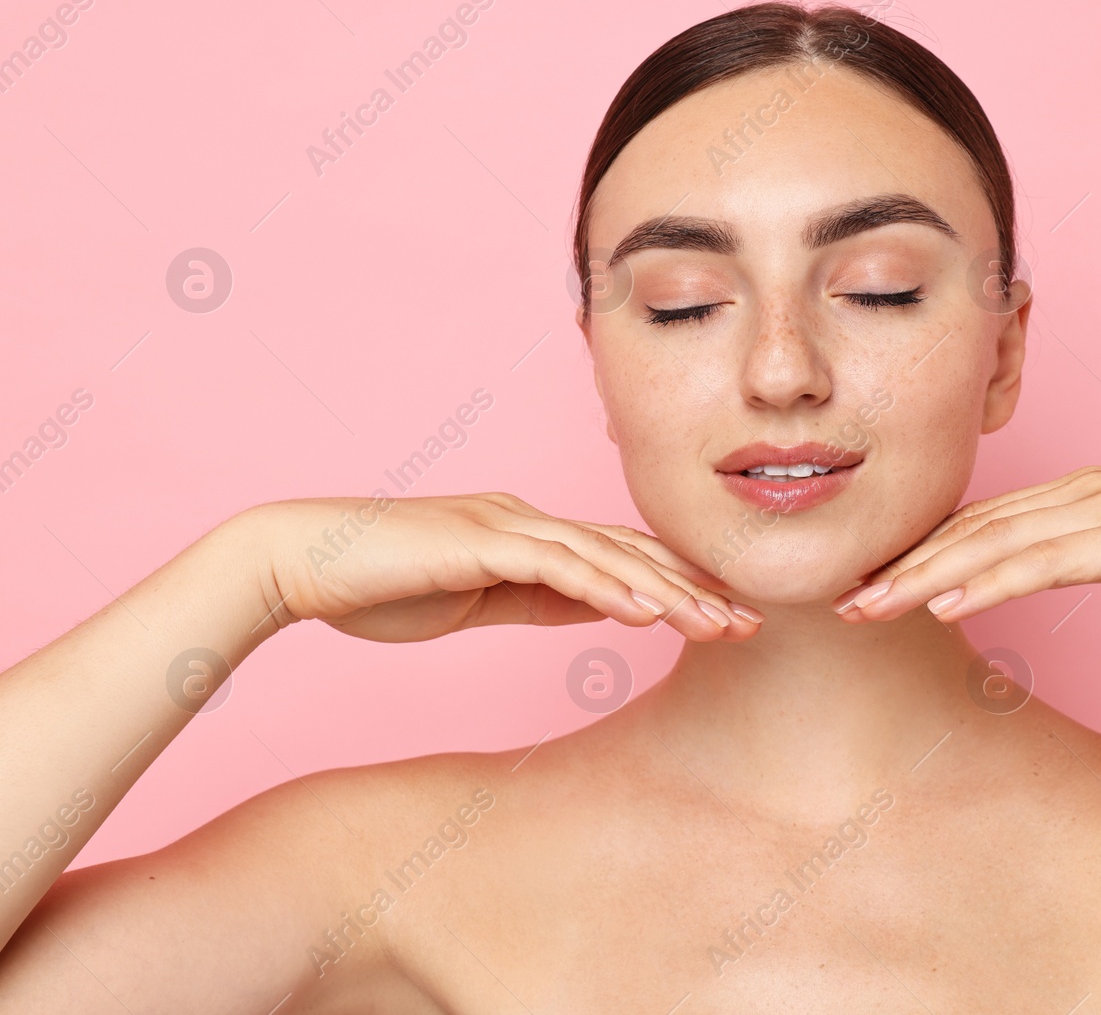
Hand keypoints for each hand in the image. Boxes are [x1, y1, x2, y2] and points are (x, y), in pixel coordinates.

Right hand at [243, 492, 761, 642]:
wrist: (304, 562)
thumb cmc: (382, 584)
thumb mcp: (481, 598)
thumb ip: (542, 598)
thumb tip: (604, 608)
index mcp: (531, 533)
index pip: (623, 559)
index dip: (679, 589)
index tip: (728, 621)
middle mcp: (529, 519)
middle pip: (632, 553)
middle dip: (695, 589)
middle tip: (751, 623)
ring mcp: (507, 524)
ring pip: (608, 557)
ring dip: (668, 592)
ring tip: (719, 624)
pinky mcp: (480, 540)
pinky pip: (557, 566)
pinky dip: (606, 586)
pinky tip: (646, 612)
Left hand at [833, 466, 1100, 621]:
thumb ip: (1088, 554)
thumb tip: (1048, 571)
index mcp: (1075, 493)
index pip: (978, 523)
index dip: (918, 552)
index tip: (869, 583)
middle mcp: (1076, 493)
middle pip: (967, 529)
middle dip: (899, 565)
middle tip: (841, 598)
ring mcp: (1099, 511)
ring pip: (989, 544)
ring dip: (922, 578)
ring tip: (869, 606)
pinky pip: (1041, 565)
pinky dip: (986, 584)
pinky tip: (943, 607)